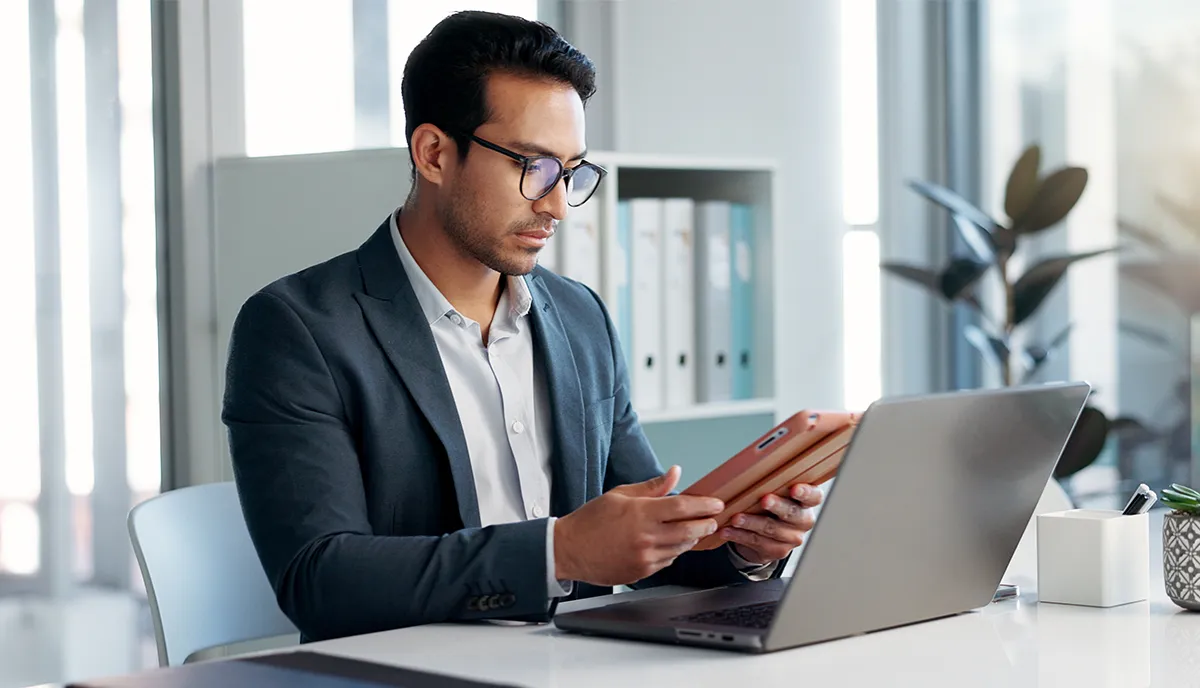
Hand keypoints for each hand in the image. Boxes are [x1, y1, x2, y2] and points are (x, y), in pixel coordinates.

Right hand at [554, 465, 723, 585]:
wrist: (569, 550)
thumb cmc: (591, 520)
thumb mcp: (619, 495)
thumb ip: (652, 487)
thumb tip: (674, 473)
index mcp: (640, 513)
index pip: (682, 506)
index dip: (704, 504)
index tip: (716, 503)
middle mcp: (646, 537)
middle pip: (689, 530)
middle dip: (706, 524)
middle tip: (714, 519)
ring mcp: (645, 557)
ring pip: (681, 547)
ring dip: (692, 538)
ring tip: (696, 529)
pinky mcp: (642, 572)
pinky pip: (668, 560)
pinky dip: (675, 550)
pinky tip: (672, 542)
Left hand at [722, 484, 822, 565]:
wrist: (767, 535)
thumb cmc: (771, 507)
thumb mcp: (776, 493)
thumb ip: (773, 484)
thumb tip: (753, 467)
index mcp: (806, 502)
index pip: (814, 496)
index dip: (806, 493)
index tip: (794, 489)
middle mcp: (803, 520)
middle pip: (792, 513)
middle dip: (777, 506)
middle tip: (764, 500)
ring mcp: (792, 537)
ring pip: (771, 529)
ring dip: (751, 522)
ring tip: (736, 518)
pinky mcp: (778, 550)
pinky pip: (757, 542)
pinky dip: (740, 535)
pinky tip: (728, 530)